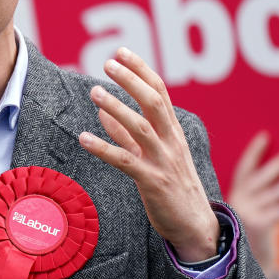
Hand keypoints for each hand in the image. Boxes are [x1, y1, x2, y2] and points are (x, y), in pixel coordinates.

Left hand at [78, 47, 218, 261]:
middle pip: (153, 102)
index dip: (141, 70)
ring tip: (95, 91)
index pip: (160, 92)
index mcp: (173, 132)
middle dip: (131, 80)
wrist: (195, 226)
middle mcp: (171, 141)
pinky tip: (84, 137)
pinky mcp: (153, 182)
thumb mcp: (152, 155)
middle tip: (108, 62)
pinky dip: (104, 147)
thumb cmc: (173, 188)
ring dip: (117, 107)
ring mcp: (163, 161)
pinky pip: (126, 161)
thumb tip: (102, 112)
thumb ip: (126, 134)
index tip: (122, 52)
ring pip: (141, 127)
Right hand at [228, 131, 278, 270]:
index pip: (244, 168)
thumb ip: (257, 192)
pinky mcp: (260, 225)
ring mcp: (248, 213)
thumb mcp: (250, 208)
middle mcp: (238, 200)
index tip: (265, 136)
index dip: (254, 152)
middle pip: (261, 177)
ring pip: (275, 192)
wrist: (246, 259)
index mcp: (234, 192)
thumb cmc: (255, 227)